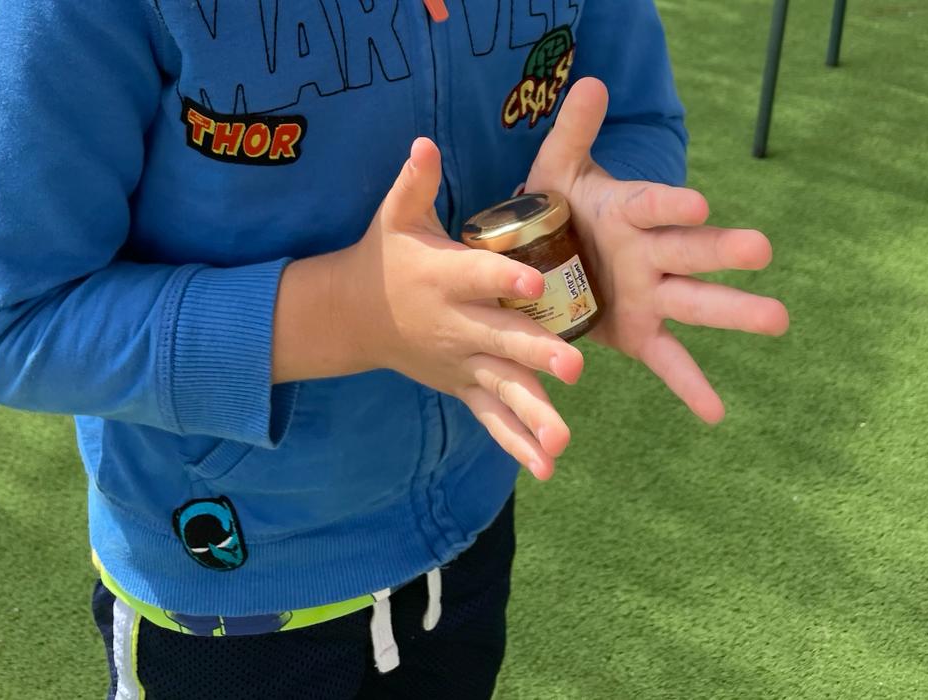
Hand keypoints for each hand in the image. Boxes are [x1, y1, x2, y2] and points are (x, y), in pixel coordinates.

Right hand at [276, 138, 583, 478]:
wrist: (352, 315)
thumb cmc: (384, 258)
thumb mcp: (395, 217)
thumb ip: (416, 182)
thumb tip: (424, 143)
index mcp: (444, 277)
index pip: (478, 276)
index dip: (504, 279)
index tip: (535, 283)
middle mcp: (455, 324)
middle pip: (501, 340)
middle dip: (536, 355)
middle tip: (574, 368)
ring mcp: (460, 361)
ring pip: (502, 389)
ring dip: (533, 415)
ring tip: (562, 443)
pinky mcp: (462, 386)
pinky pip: (491, 418)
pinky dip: (517, 442)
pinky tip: (547, 465)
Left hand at [524, 78, 788, 422]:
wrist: (542, 257)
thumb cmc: (556, 209)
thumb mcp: (556, 171)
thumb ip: (573, 134)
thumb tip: (591, 83)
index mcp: (631, 212)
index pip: (653, 205)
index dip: (672, 205)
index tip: (699, 204)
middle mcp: (651, 253)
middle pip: (692, 252)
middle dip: (723, 252)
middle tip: (762, 249)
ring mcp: (652, 295)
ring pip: (697, 303)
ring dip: (735, 311)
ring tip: (778, 319)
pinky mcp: (640, 333)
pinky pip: (669, 361)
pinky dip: (691, 386)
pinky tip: (716, 414)